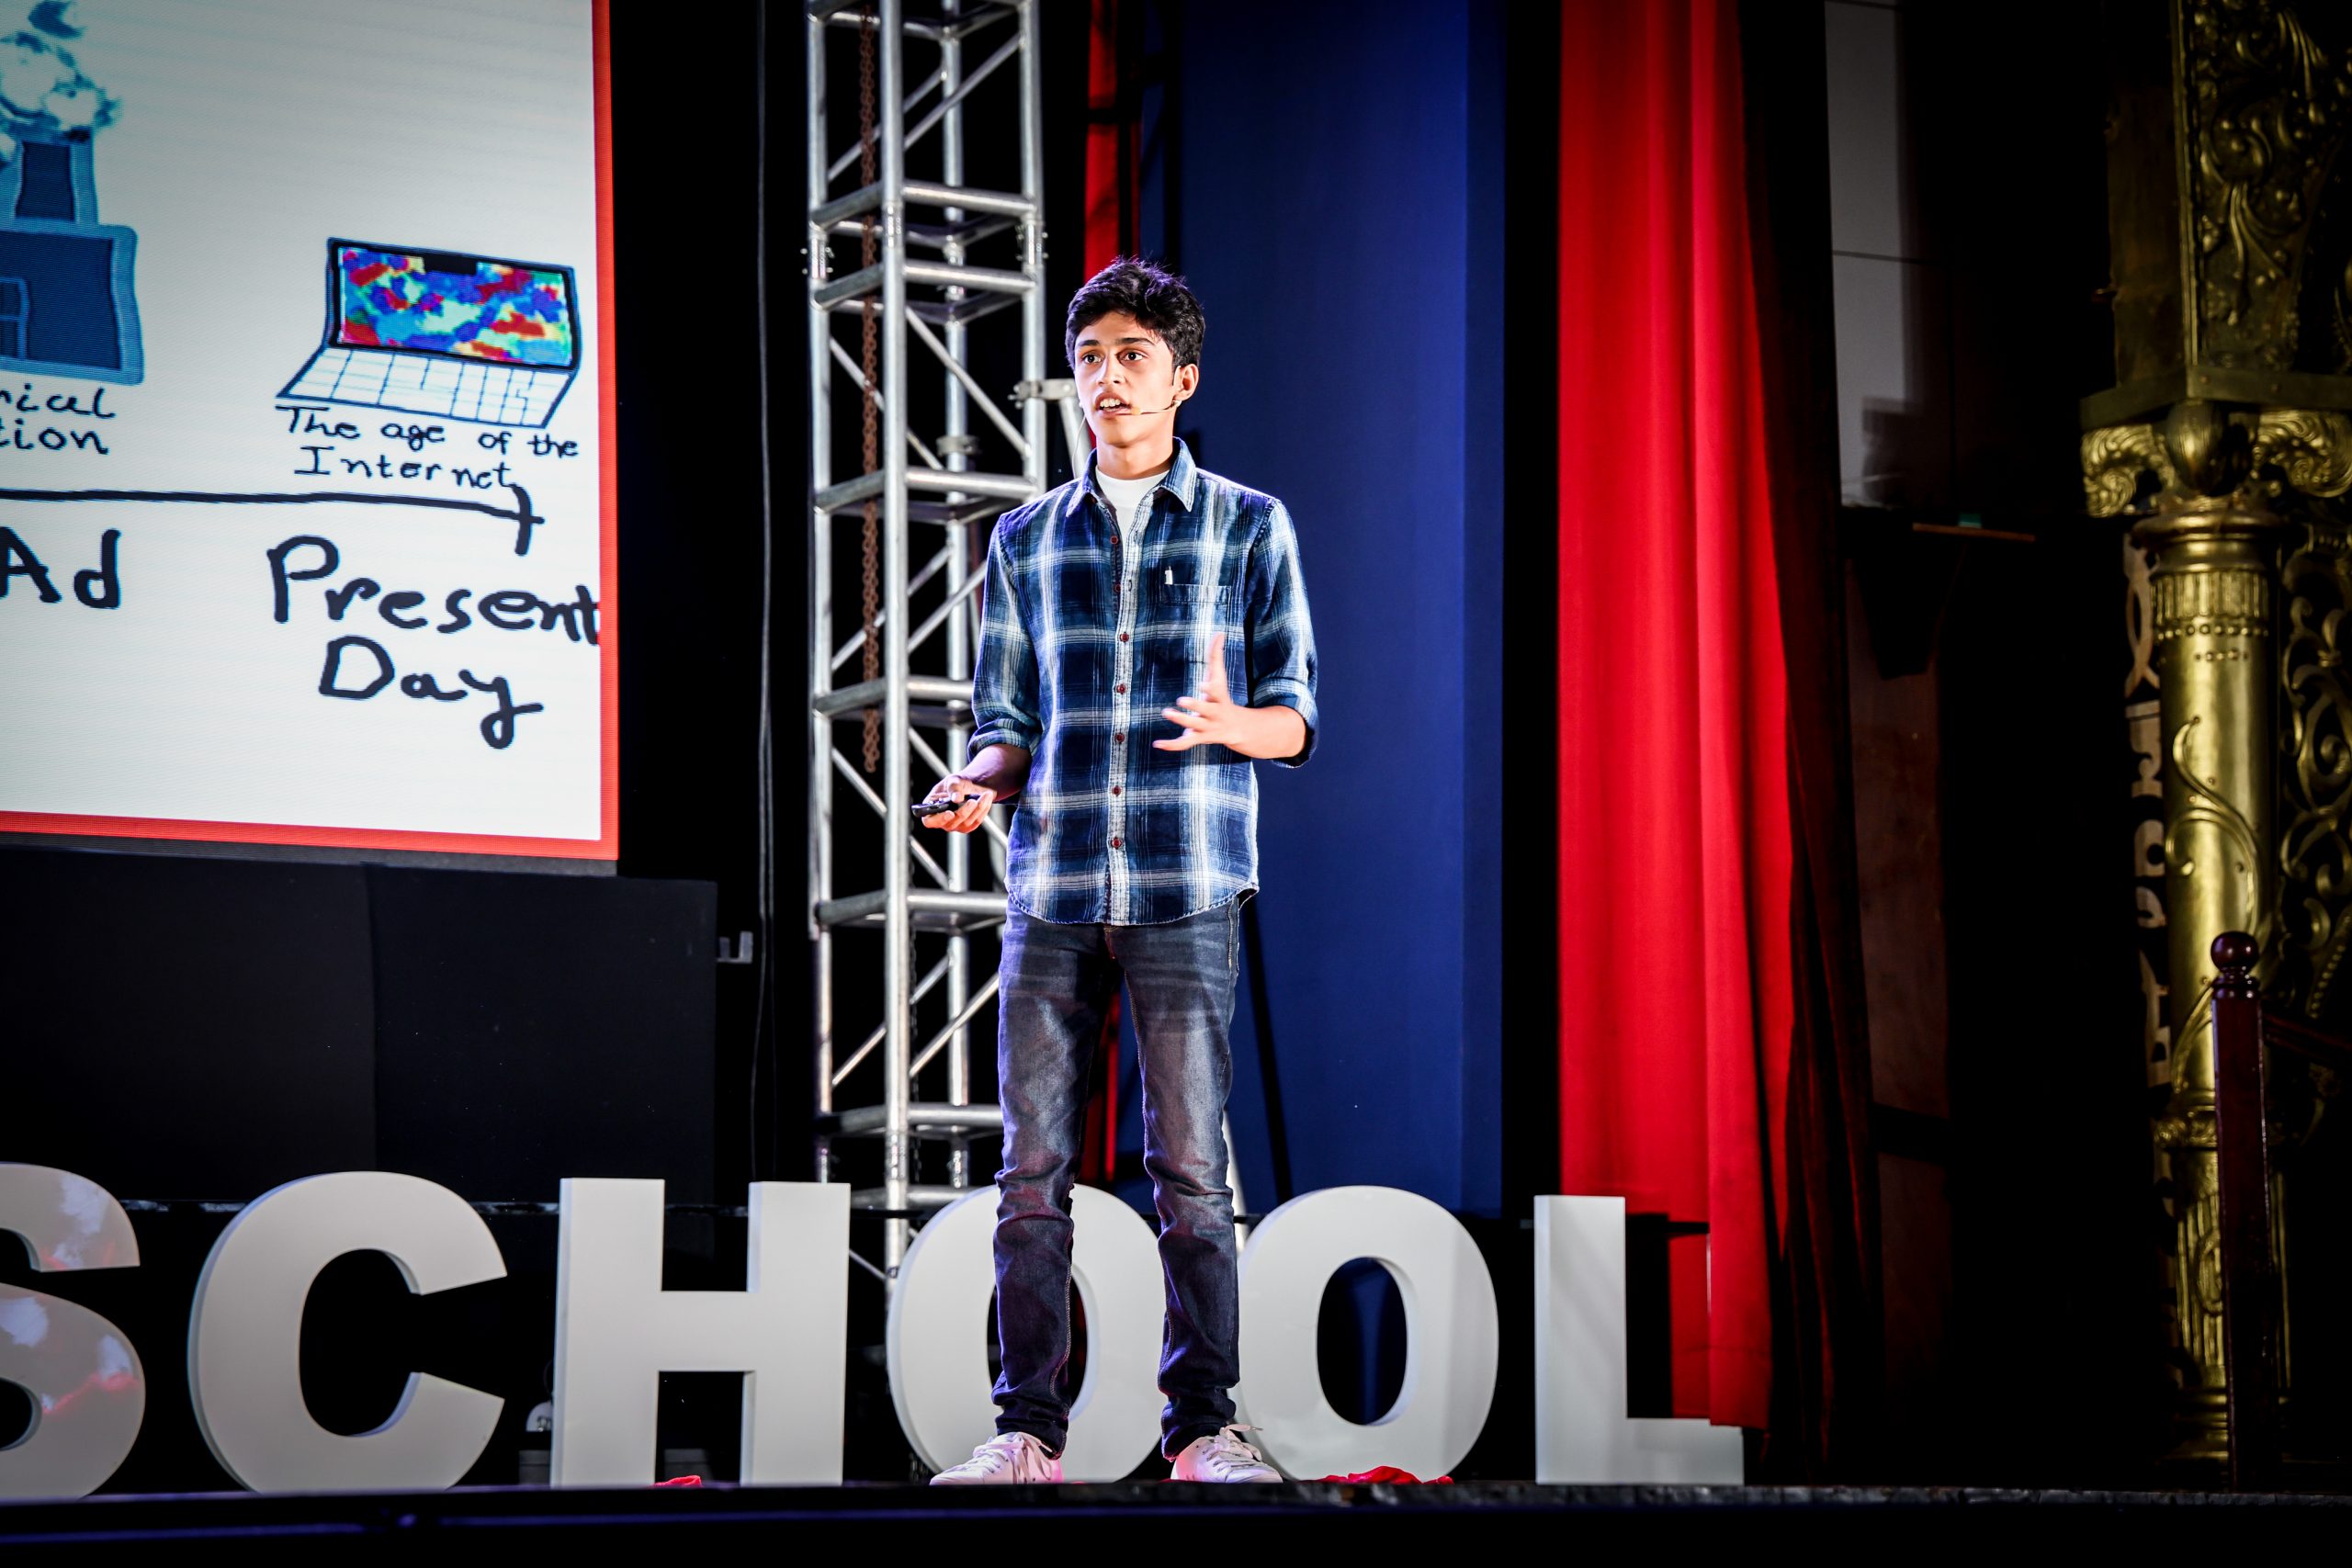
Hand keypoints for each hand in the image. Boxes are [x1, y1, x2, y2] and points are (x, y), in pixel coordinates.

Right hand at [920, 776, 996, 832]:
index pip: (929, 821)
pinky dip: (983, 810)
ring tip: (985, 794)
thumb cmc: (956, 784)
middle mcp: (942, 820)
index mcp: (932, 808)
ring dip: (977, 809)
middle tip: (972, 801)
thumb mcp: (953, 780)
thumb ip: (953, 787)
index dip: (938, 819)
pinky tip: (986, 798)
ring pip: (966, 823)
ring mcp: (955, 825)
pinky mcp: (967, 826)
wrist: (970, 786)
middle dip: (963, 812)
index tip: (950, 813)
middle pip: (950, 824)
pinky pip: (976, 821)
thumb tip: (956, 798)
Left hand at [1156, 632, 1246, 752]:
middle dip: (1195, 705)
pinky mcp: (1198, 738)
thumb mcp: (1220, 677)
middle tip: (1181, 699)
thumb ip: (1216, 656)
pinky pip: (1185, 744)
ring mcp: (1206, 728)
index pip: (1217, 692)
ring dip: (1181, 720)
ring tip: (1167, 712)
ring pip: (1194, 727)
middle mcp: (1214, 714)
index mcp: (1219, 699)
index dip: (1211, 689)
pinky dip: (1171, 745)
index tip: (1203, 684)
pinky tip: (1157, 744)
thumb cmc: (1222, 698)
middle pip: (1206, 710)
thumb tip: (1219, 633)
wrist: (1237, 728)